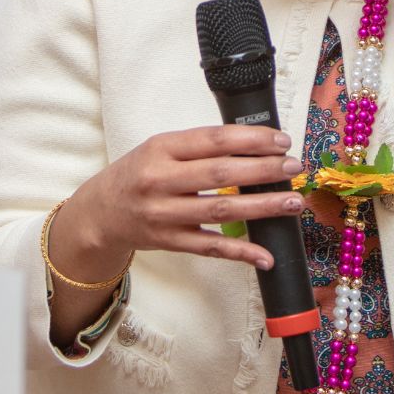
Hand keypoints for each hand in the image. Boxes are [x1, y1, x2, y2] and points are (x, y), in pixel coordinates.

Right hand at [55, 125, 306, 275]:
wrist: (100, 214)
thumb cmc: (137, 174)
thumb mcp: (159, 149)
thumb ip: (199, 147)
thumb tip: (254, 146)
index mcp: (161, 148)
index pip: (213, 140)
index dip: (251, 139)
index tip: (281, 140)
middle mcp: (161, 180)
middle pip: (221, 174)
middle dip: (263, 170)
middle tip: (294, 168)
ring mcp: (165, 214)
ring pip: (221, 210)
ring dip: (262, 207)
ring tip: (292, 202)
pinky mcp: (170, 242)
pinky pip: (211, 247)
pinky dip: (241, 251)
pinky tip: (266, 255)